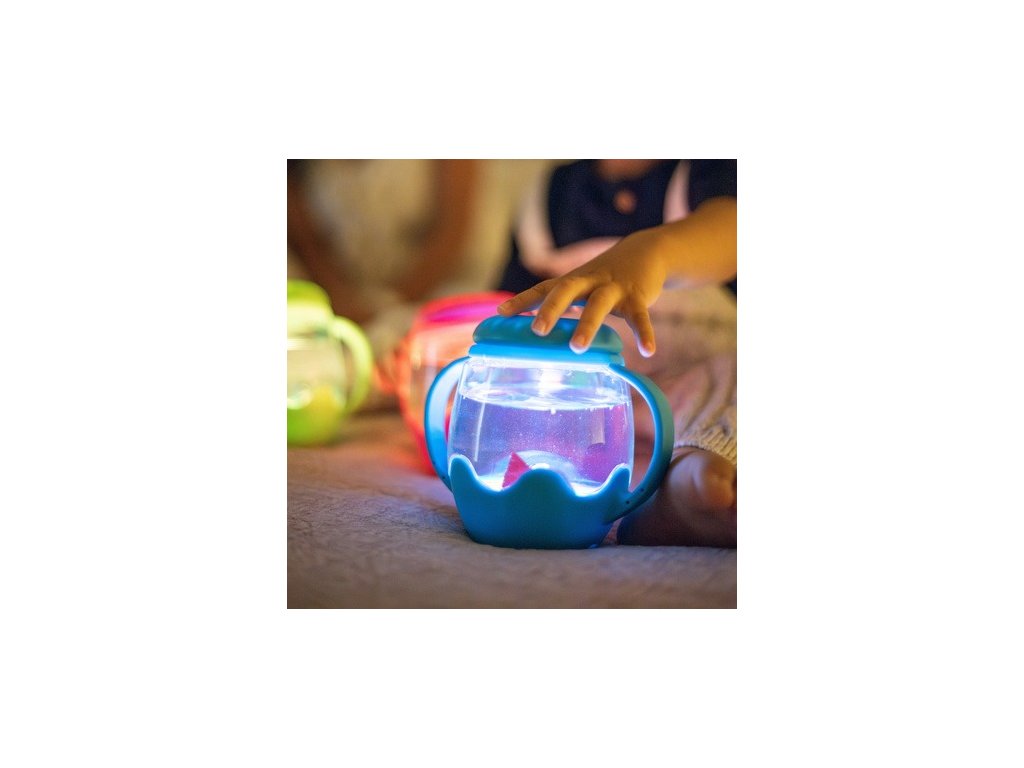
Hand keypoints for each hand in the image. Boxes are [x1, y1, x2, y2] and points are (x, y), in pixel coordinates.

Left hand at [497, 228, 667, 356]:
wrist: (646, 251)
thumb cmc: (605, 276)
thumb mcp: (582, 284)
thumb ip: (563, 303)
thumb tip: (536, 330)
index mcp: (573, 281)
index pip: (543, 288)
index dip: (523, 300)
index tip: (501, 313)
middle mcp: (589, 281)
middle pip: (567, 290)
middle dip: (550, 309)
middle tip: (537, 330)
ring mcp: (614, 287)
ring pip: (599, 304)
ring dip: (587, 325)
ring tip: (577, 349)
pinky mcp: (638, 295)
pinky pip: (641, 316)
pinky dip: (644, 333)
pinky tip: (648, 351)